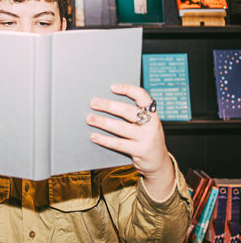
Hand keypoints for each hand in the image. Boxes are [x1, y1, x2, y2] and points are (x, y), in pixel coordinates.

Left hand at [86, 83, 174, 199]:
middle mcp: (151, 125)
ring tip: (89, 118)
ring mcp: (147, 138)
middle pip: (128, 111)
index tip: (112, 87)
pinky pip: (119, 144)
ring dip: (103, 122)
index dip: (128, 89)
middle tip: (93, 103)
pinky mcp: (140, 151)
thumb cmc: (147, 139)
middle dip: (108, 106)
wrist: (159, 163)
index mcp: (153, 114)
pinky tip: (94, 136)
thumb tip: (105, 104)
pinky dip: (104, 140)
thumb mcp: (146, 124)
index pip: (143, 97)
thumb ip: (132, 115)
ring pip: (121, 128)